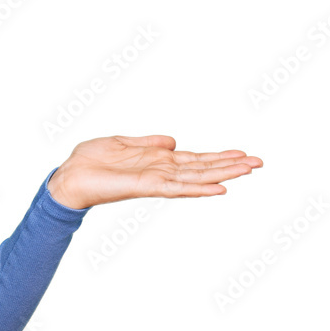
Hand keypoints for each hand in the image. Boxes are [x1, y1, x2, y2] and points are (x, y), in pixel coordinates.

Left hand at [47, 134, 262, 209]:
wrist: (69, 176)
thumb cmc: (90, 161)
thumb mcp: (122, 143)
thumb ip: (149, 143)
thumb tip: (173, 141)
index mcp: (157, 161)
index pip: (195, 159)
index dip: (218, 157)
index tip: (243, 154)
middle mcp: (161, 171)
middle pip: (202, 168)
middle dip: (230, 166)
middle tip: (260, 162)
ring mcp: (156, 180)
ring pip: (196, 177)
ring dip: (223, 174)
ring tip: (248, 170)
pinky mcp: (146, 186)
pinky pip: (177, 188)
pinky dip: (199, 189)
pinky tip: (219, 188)